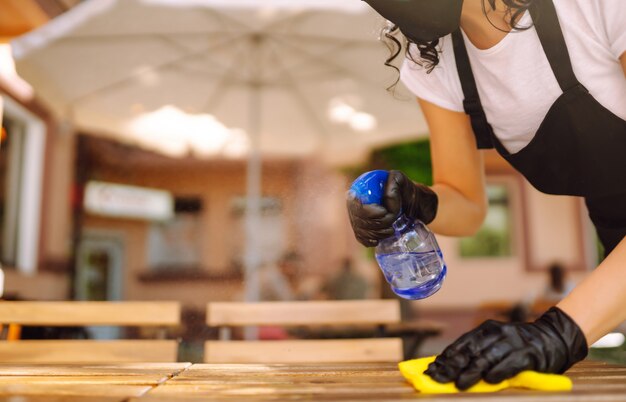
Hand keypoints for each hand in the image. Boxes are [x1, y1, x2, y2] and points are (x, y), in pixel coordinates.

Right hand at [346, 170, 437, 246]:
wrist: (417, 207)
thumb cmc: (410, 192)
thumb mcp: (402, 181)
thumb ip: (393, 183)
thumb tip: (385, 201)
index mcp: (361, 189)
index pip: (354, 203)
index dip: (366, 211)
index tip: (385, 213)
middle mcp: (356, 202)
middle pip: (357, 218)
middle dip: (374, 224)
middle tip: (391, 224)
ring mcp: (358, 217)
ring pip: (359, 229)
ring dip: (375, 233)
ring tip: (391, 230)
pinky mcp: (364, 229)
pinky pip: (360, 238)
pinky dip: (369, 240)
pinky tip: (378, 240)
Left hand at [425, 307, 587, 389]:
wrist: (554, 338)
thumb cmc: (520, 345)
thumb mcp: (496, 343)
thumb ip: (477, 352)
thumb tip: (451, 368)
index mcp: (486, 329)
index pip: (461, 344)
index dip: (445, 357)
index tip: (431, 369)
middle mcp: (497, 333)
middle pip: (470, 351)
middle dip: (452, 366)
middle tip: (438, 378)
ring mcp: (512, 343)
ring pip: (487, 358)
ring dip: (472, 372)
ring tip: (459, 384)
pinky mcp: (527, 354)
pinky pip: (509, 364)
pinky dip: (498, 372)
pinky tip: (489, 380)